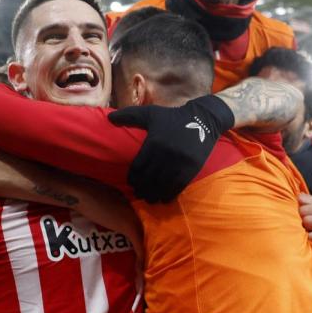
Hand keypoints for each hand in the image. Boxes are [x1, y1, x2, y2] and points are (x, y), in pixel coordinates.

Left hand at [108, 95, 234, 202]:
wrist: (202, 119)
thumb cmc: (173, 117)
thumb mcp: (150, 113)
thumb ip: (129, 115)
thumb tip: (109, 119)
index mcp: (154, 142)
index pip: (138, 167)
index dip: (132, 178)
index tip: (131, 183)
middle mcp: (166, 154)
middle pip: (149, 178)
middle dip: (141, 189)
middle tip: (138, 193)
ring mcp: (179, 163)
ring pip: (162, 185)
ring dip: (153, 195)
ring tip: (148, 199)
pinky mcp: (191, 169)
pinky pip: (177, 187)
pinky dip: (169, 195)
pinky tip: (163, 199)